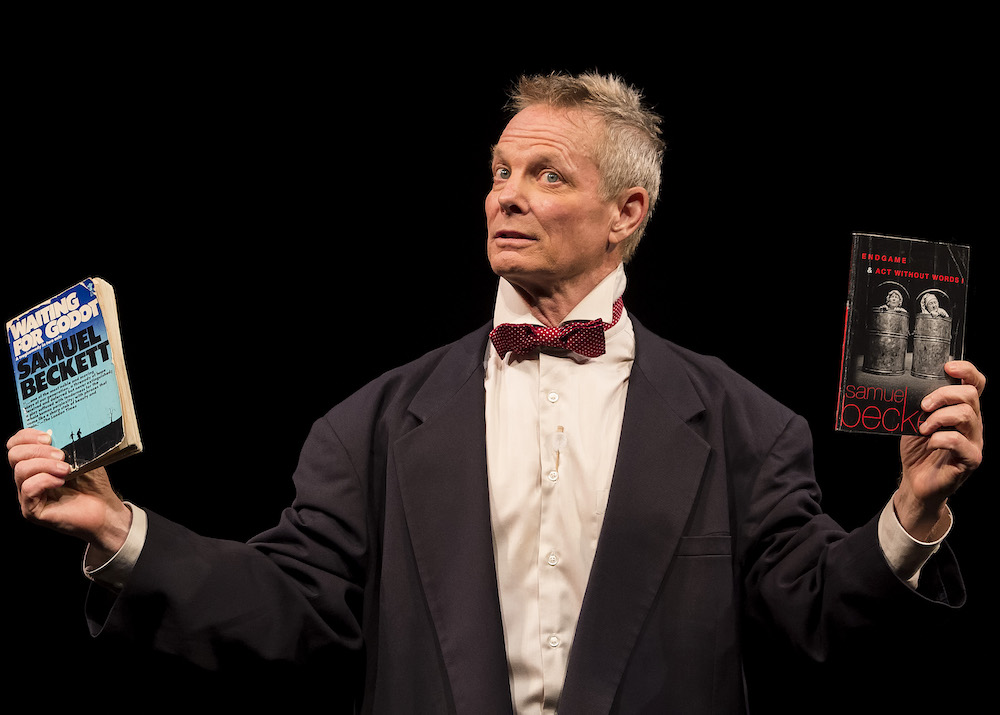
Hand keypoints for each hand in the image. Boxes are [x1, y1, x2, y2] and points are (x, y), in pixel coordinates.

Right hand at [8, 428, 131, 556]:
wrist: (106, 511)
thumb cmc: (94, 485)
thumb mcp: (82, 457)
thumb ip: (67, 444)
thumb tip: (57, 429)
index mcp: (36, 463)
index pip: (16, 444)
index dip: (27, 436)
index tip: (49, 436)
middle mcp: (27, 479)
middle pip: (13, 455)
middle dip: (37, 450)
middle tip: (61, 455)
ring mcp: (27, 495)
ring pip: (20, 470)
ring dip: (45, 465)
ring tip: (66, 469)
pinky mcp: (32, 510)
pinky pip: (28, 489)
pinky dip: (45, 480)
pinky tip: (61, 481)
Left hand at [896, 361, 985, 539]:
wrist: (916, 482)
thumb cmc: (917, 450)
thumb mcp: (914, 421)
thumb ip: (918, 405)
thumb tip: (906, 387)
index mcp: (961, 410)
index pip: (975, 384)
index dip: (967, 371)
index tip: (948, 367)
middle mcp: (972, 423)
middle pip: (971, 395)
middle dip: (945, 395)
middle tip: (924, 406)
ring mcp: (974, 441)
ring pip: (967, 416)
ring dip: (940, 418)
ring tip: (923, 428)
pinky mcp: (970, 459)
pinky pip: (960, 442)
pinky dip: (940, 439)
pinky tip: (929, 443)